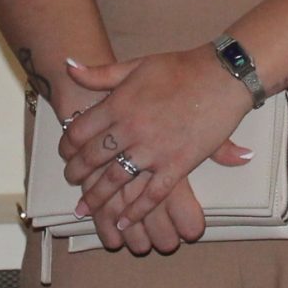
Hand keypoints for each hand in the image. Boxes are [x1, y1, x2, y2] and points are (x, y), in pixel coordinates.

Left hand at [58, 49, 252, 246]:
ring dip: (97, 198)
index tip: (67, 154)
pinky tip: (123, 223)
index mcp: (118, 104)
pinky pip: (150, 195)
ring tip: (86, 209)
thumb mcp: (135, 65)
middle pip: (93, 159)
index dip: (68, 146)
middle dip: (77, 174)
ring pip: (115, 181)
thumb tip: (68, 66)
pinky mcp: (177, 166)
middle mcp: (130, 130)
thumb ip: (101, 73)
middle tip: (72, 182)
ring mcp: (153, 150)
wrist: (221, 77)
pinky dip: (135, 211)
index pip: (79, 132)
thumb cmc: (180, 67)